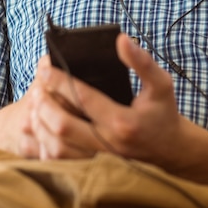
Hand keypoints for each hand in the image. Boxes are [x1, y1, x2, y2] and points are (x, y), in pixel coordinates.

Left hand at [19, 35, 189, 166]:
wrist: (171, 150)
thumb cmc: (163, 112)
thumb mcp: (161, 83)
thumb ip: (142, 61)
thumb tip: (121, 40)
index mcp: (122, 121)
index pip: (83, 98)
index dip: (60, 81)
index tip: (45, 68)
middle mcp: (108, 143)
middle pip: (63, 126)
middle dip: (44, 105)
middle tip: (36, 88)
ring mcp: (99, 159)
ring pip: (58, 147)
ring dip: (41, 125)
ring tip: (35, 105)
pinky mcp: (92, 168)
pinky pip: (60, 161)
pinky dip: (45, 145)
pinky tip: (40, 128)